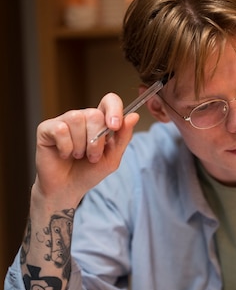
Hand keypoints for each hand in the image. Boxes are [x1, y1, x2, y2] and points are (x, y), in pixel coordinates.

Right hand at [34, 93, 138, 207]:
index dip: (114, 109)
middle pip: (94, 114)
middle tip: (92, 157)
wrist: (68, 189)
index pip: (109, 101)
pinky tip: (64, 154)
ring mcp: (64, 121)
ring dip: (81, 145)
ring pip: (77, 119)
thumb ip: (123, 137)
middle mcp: (82, 117)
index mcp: (99, 121)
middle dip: (96, 141)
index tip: (114, 127)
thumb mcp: (112, 158)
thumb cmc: (89, 172)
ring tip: (78, 156)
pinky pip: (61, 129)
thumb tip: (134, 116)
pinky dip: (66, 147)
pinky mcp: (47, 128)